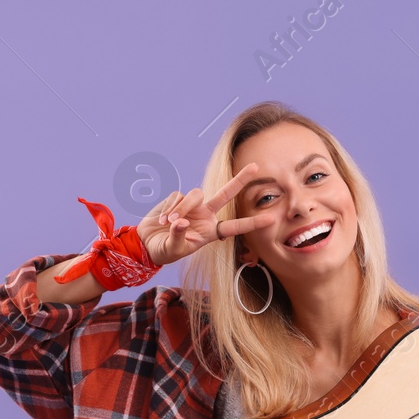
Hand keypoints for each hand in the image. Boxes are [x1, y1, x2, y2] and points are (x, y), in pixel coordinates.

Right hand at [137, 163, 281, 265]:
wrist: (147, 244)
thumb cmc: (164, 250)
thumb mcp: (173, 249)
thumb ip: (179, 236)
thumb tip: (181, 221)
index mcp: (211, 231)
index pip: (235, 226)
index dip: (252, 223)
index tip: (270, 219)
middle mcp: (206, 215)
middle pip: (226, 194)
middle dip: (240, 180)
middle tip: (256, 167)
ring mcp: (193, 205)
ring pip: (196, 195)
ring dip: (182, 208)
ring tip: (168, 223)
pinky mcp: (177, 198)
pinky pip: (178, 196)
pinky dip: (169, 208)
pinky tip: (162, 220)